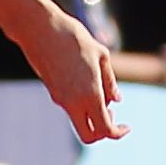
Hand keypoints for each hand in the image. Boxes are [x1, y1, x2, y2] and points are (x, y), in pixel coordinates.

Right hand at [22, 4, 127, 142]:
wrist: (39, 28)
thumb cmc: (74, 37)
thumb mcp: (101, 56)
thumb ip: (110, 82)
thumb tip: (116, 101)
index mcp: (90, 94)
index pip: (105, 129)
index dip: (118, 132)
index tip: (126, 126)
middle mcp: (73, 102)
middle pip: (88, 136)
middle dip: (103, 132)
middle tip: (112, 114)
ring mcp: (60, 98)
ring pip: (79, 122)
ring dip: (93, 116)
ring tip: (101, 92)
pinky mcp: (52, 91)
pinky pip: (71, 108)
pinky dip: (82, 105)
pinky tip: (88, 84)